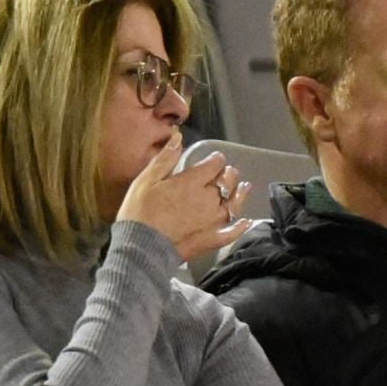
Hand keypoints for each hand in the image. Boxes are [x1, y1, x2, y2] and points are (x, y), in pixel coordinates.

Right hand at [116, 135, 252, 262]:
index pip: (213, 165)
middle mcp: (208, 199)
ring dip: (239, 194)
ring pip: (233, 204)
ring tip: (244, 188)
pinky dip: (240, 227)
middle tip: (229, 172)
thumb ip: (165, 159)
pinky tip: (246, 222)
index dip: (216, 159)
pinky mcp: (212, 239)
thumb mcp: (146, 180)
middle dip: (228, 174)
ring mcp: (212, 221)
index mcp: (192, 182)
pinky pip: (231, 232)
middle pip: (226, 183)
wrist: (142, 247)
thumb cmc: (140, 212)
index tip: (215, 158)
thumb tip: (178, 137)